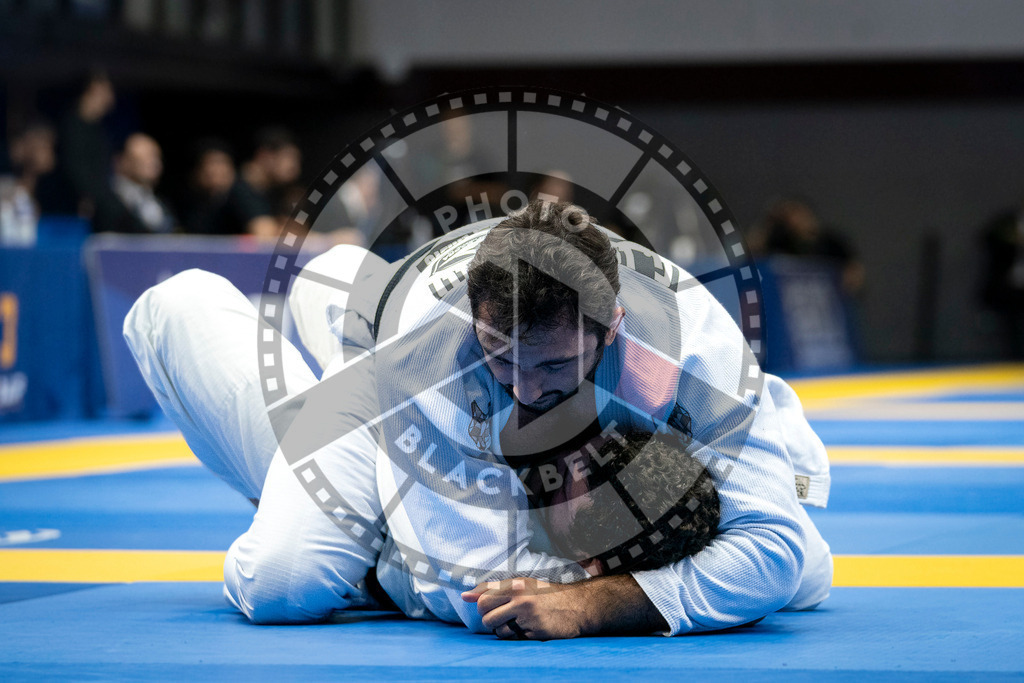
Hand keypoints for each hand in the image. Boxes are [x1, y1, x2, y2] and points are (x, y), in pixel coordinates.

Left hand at [461, 577, 589, 639]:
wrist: (576, 606)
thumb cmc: (545, 594)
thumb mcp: (520, 584)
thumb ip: (492, 589)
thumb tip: (464, 595)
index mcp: (515, 585)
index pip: (483, 600)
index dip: (482, 607)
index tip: (490, 608)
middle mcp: (521, 599)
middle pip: (487, 618)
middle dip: (491, 621)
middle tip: (503, 617)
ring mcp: (529, 616)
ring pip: (499, 631)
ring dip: (505, 631)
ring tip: (518, 623)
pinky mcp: (536, 632)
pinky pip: (515, 639)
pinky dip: (519, 636)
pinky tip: (530, 628)